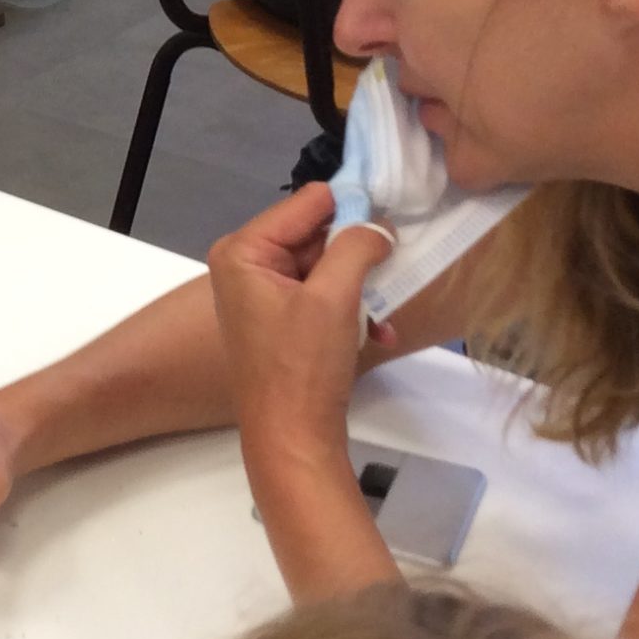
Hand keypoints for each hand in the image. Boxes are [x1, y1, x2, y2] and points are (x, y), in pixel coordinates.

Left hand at [207, 185, 393, 468]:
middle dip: (357, 254)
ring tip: (382, 311)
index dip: (352, 209)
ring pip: (328, 264)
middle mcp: (246, 263)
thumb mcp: (333, 297)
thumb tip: (379, 224)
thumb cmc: (303, 366)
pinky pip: (325, 294)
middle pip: (317, 232)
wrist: (292, 436)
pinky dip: (353, 309)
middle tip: (392, 270)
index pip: (308, 202)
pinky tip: (378, 332)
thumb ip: (356, 247)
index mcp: (244, 250)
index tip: (394, 223)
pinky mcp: (282, 317)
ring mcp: (263, 292)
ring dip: (361, 286)